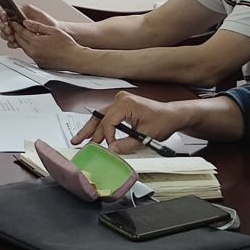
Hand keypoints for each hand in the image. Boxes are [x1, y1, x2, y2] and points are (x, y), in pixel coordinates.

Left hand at [13, 15, 87, 70]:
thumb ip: (37, 26)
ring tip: (24, 35)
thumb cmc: (67, 45)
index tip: (13, 22)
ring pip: (24, 48)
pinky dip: (29, 49)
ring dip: (22, 41)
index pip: (21, 32)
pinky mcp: (40, 64)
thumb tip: (27, 23)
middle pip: (20, 40)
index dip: (16, 26)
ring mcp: (36, 59)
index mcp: (36, 42)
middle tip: (16, 27)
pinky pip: (31, 54)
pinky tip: (34, 45)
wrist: (74, 58)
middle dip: (16, 33)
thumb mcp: (52, 30)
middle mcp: (34, 52)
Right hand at [72, 92, 192, 151]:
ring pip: (100, 116)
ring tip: (79, 138)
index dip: (106, 137)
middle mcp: (120, 99)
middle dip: (88, 131)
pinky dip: (100, 125)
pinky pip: (107, 116)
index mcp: (125, 104)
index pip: (108, 122)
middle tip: (77, 141)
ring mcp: (120, 101)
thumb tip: (111, 149)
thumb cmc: (163, 121)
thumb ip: (127, 144)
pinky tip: (93, 134)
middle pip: (99, 117)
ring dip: (91, 128)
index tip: (108, 148)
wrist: (172, 115)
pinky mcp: (121, 105)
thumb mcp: (146, 136)